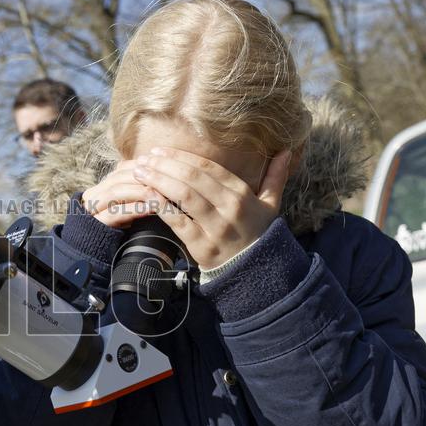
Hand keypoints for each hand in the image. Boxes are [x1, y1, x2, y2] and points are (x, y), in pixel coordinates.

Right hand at [81, 160, 160, 227]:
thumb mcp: (129, 205)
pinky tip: (149, 209)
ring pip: (115, 192)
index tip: (164, 170)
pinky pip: (114, 213)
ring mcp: (92, 209)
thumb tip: (161, 176)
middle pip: (119, 178)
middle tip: (166, 182)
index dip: (143, 167)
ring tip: (159, 196)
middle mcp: (94, 194)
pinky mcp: (95, 224)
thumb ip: (138, 191)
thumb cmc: (120, 227)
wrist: (98, 249)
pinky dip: (133, 209)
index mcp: (102, 186)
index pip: (122, 168)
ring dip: (139, 192)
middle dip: (144, 178)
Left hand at [132, 147, 291, 267]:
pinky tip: (146, 195)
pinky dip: (160, 206)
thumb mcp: (271, 206)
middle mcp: (230, 208)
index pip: (208, 168)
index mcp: (242, 194)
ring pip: (184, 196)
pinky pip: (177, 221)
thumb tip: (286, 151)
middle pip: (193, 178)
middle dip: (165, 165)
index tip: (160, 151)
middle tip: (145, 158)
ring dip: (159, 180)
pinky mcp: (201, 246)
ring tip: (140, 172)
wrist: (257, 274)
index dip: (182, 157)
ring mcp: (215, 227)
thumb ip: (275, 177)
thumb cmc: (259, 235)